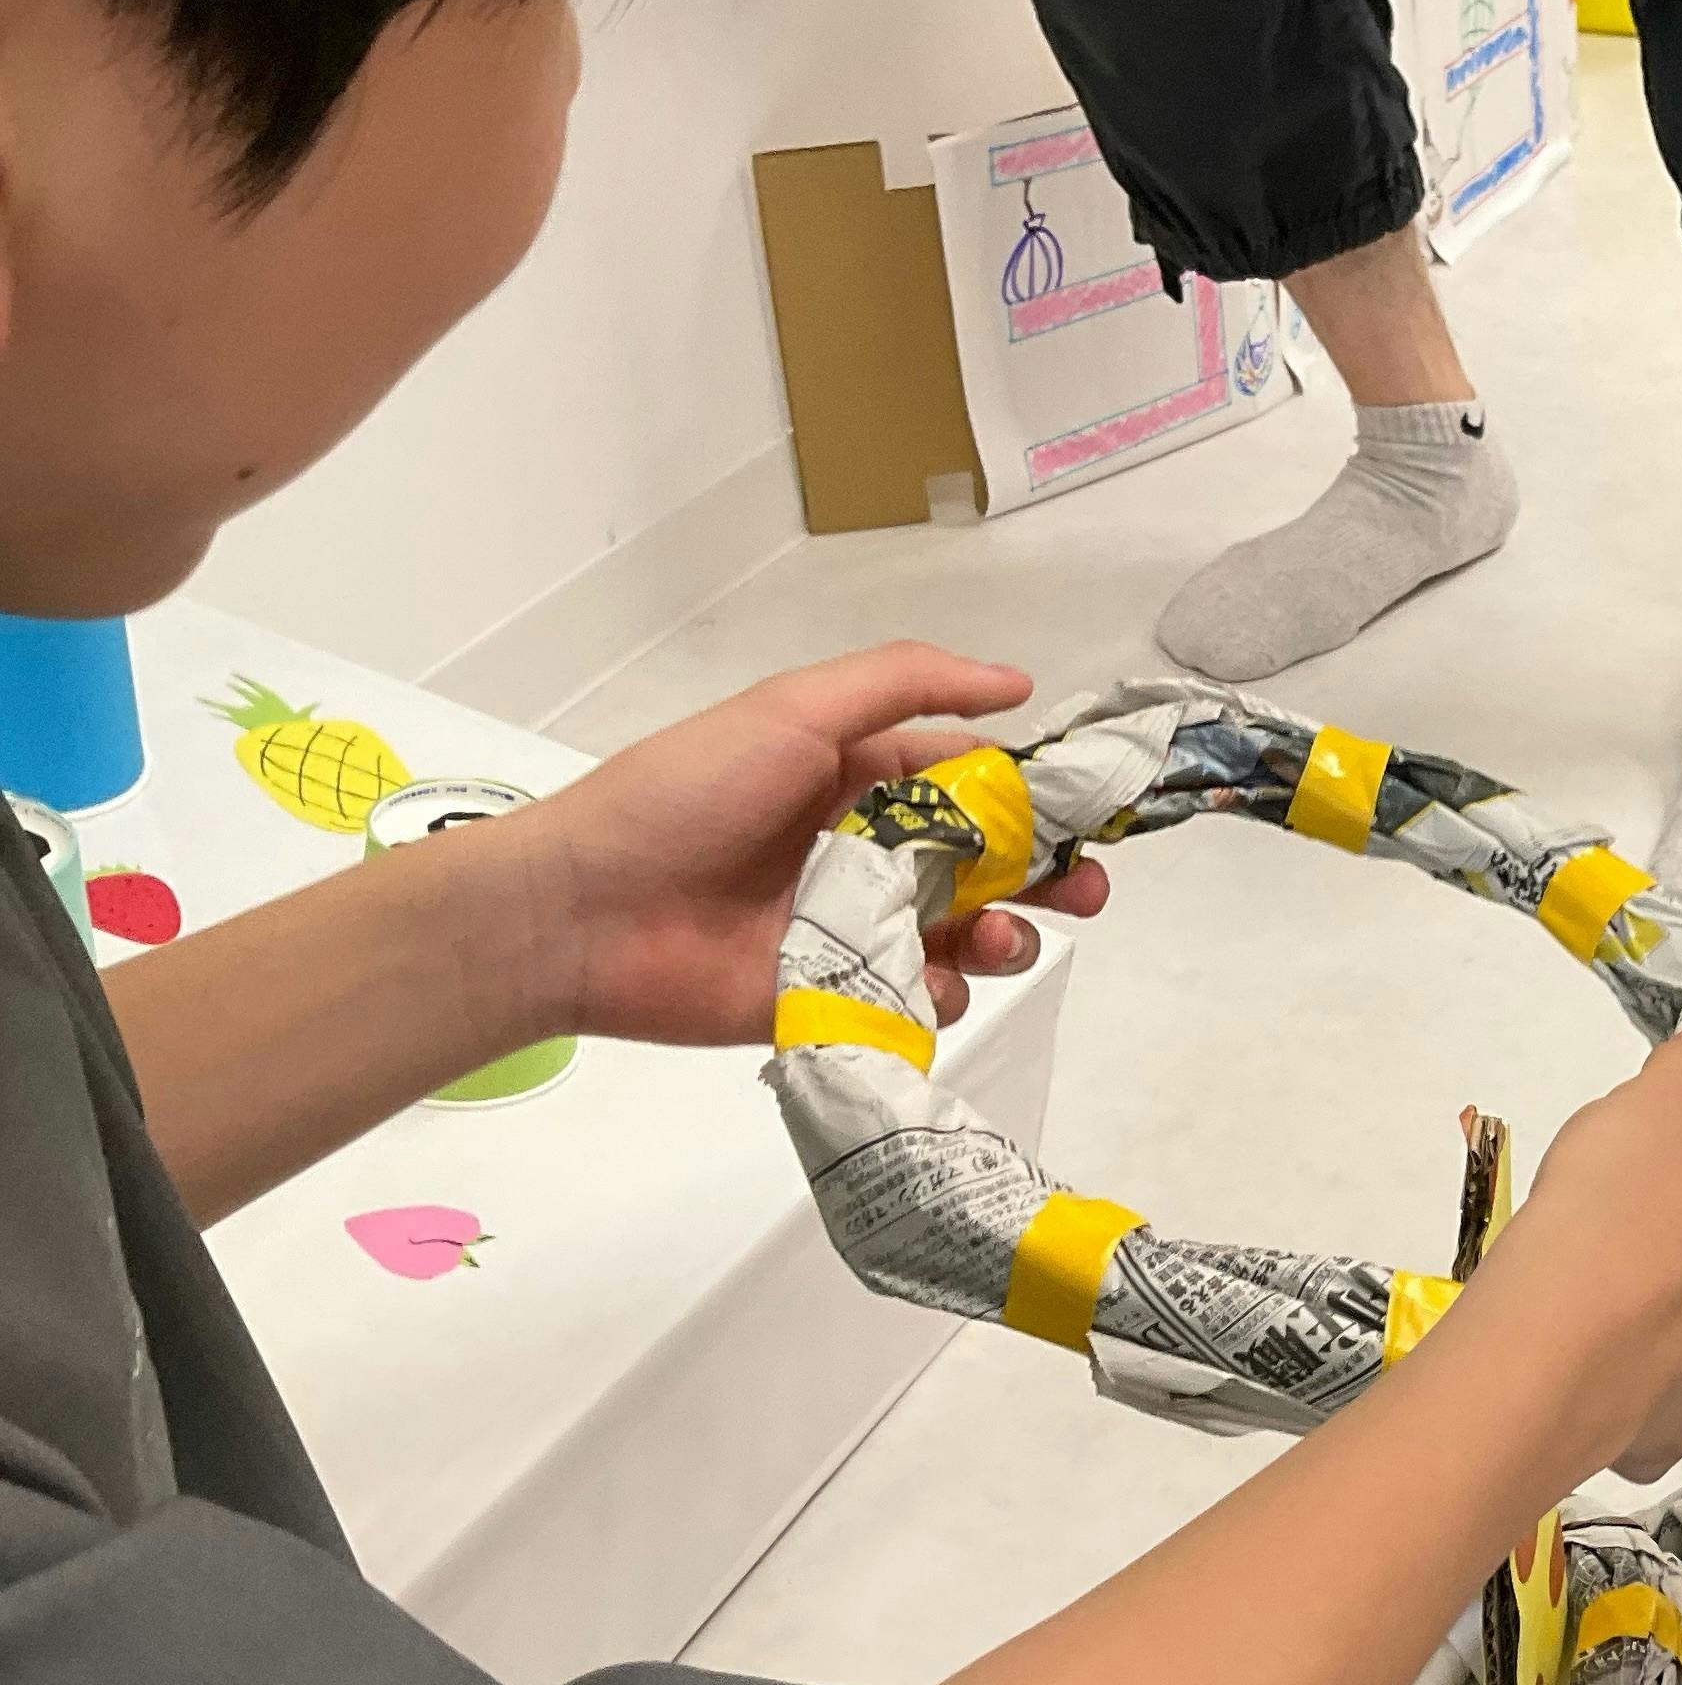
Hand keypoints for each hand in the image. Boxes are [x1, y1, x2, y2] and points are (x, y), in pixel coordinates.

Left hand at [507, 645, 1109, 1046]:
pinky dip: (940, 993)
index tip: (1092, 809)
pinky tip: (924, 980)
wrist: (585, 911)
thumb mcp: (793, 709)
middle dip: (1051, 875)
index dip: (1040, 794)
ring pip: (972, 936)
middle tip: (1085, 889)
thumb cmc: (685, 794)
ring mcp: (857, 930)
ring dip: (1007, 935)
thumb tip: (1019, 684)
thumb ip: (906, 684)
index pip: (977, 781)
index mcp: (861, 777)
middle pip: (992, 865)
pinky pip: (923, 1000)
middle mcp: (870, 852)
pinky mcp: (840, 999)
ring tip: (995, 938)